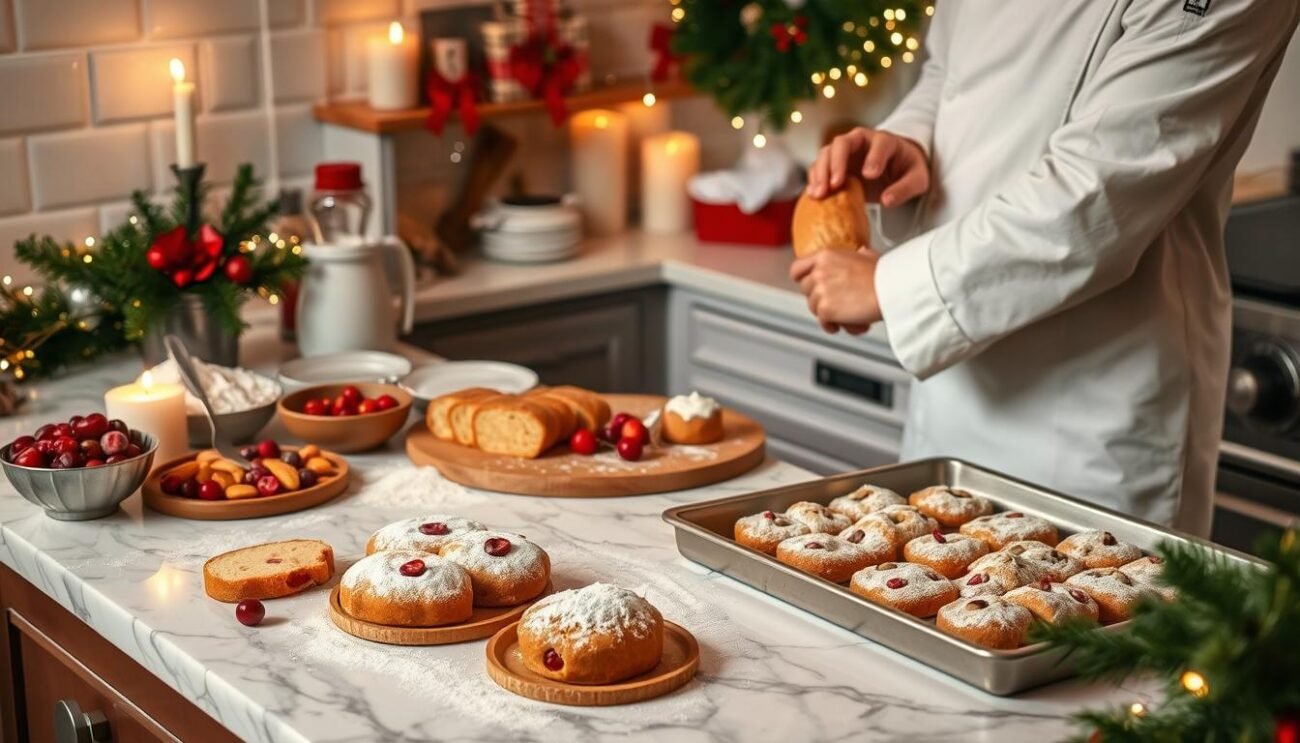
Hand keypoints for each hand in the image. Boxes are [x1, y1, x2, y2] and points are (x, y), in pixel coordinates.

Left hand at [789, 247, 882, 334]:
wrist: (890, 289)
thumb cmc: (885, 275)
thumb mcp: (870, 256)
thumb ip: (859, 255)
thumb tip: (861, 252)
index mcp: (826, 256)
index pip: (798, 268)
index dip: (801, 278)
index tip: (806, 284)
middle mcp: (819, 272)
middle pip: (806, 290)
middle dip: (818, 298)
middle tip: (833, 302)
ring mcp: (821, 291)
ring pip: (813, 307)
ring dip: (826, 313)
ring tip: (842, 316)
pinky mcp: (825, 309)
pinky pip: (822, 322)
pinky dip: (831, 326)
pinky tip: (842, 325)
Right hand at [806, 128, 928, 206]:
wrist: (895, 168)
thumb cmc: (907, 170)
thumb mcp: (917, 180)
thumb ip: (906, 188)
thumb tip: (887, 200)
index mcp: (885, 141)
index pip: (879, 143)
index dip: (873, 157)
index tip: (870, 175)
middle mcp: (860, 142)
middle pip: (842, 143)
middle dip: (836, 163)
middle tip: (834, 184)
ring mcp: (844, 152)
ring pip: (826, 153)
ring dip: (820, 173)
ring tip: (819, 194)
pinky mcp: (834, 165)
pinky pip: (819, 167)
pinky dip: (814, 180)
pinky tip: (814, 196)